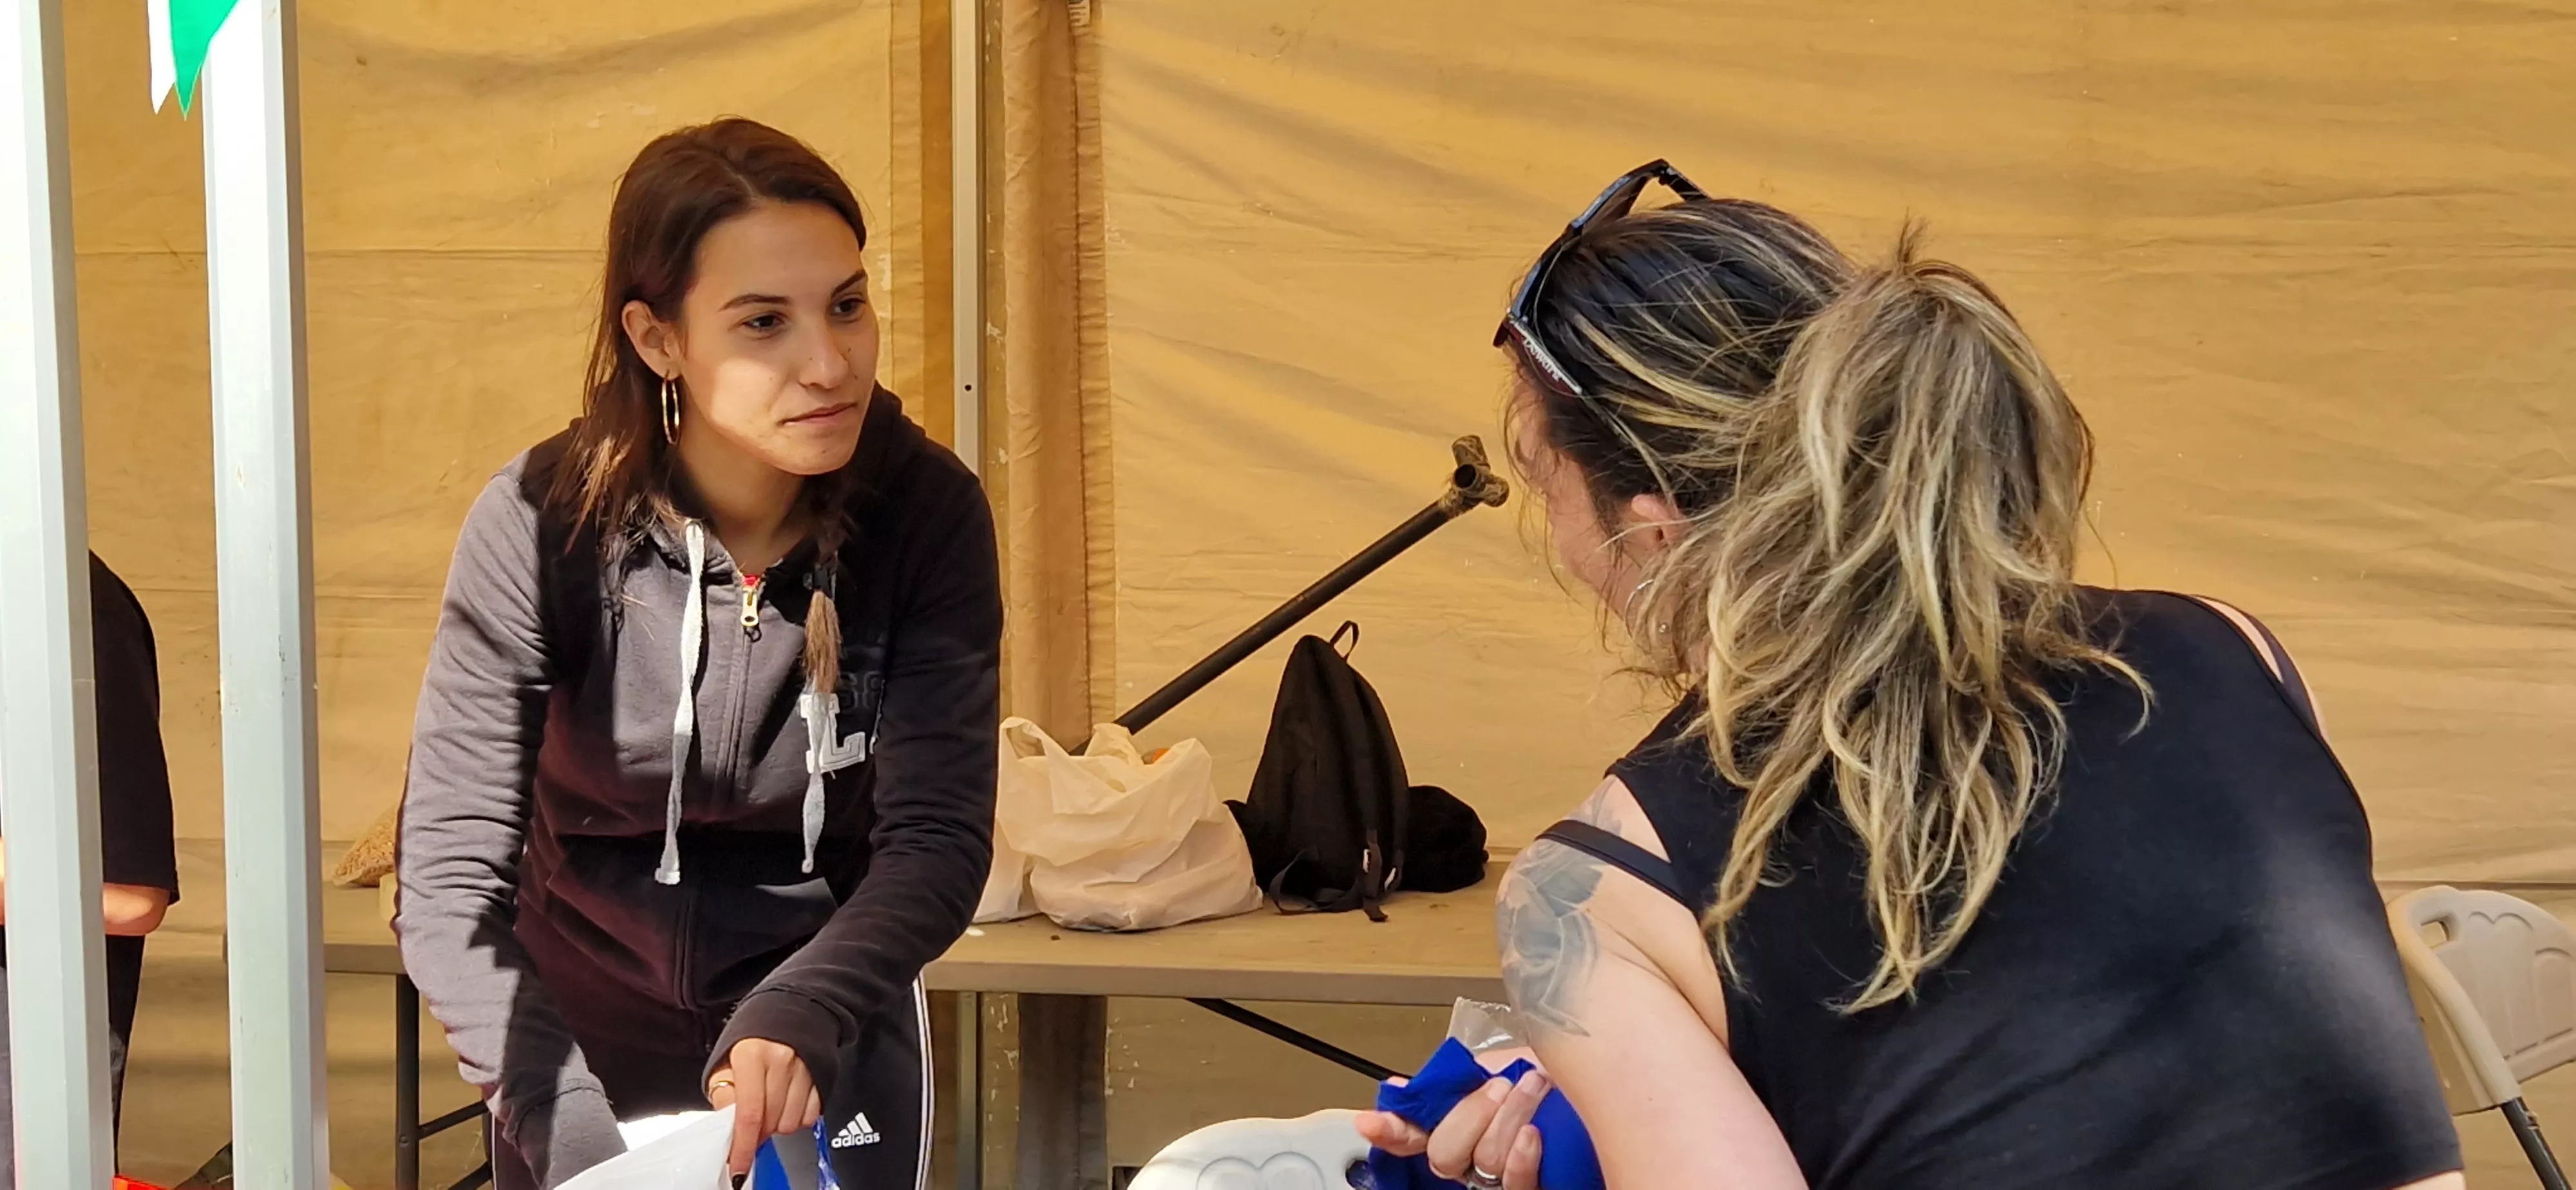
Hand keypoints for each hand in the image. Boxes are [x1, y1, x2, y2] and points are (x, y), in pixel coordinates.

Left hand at [706, 1038, 822, 1177]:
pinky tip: (788, 1102)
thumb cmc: (753, 1042)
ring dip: (777, 1125)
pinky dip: (796, 1118)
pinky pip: (809, 1117)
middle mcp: (781, 1059)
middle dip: (757, 1133)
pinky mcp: (822, 1077)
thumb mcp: (726, 1062)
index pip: (748, 1113)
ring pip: (790, 1124)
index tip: (738, 1166)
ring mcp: (805, 1068)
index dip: (743, 1145)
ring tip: (770, 1106)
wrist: (791, 1010)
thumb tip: (729, 1127)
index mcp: (751, 1054)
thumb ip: (725, 1094)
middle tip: (751, 1123)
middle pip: (770, 1122)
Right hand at [1354, 1067, 1547, 1189]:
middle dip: (1469, 1114)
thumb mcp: (1500, 1064)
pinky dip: (1521, 1158)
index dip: (1388, 1130)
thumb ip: (1454, 1078)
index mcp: (1459, 1123)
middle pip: (1443, 1154)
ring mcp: (1499, 1180)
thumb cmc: (1553, 1078)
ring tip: (1533, 1088)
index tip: (1371, 1122)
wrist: (1602, 1085)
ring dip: (1506, 1120)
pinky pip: (1513, 1186)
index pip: (1410, 1135)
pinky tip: (1533, 1135)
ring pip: (1481, 1163)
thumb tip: (1399, 1087)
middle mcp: (1473, 1157)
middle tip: (1498, 1086)